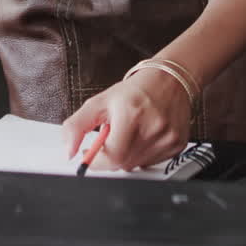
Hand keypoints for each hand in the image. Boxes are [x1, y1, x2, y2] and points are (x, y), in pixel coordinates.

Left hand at [63, 68, 191, 171]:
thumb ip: (77, 126)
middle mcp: (152, 127)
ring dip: (128, 155)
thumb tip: (68, 149)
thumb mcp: (99, 102)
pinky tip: (144, 136)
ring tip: (131, 133)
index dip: (97, 159)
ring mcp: (167, 137)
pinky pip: (152, 162)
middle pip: (123, 163)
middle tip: (113, 136)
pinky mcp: (177, 145)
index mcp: (131, 114)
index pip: (111, 156)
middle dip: (112, 155)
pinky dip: (143, 154)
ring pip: (136, 165)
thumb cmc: (134, 91)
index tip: (91, 153)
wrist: (168, 80)